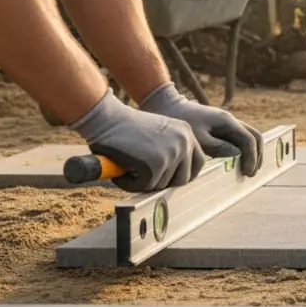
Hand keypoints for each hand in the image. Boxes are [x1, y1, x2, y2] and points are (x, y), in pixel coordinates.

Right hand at [69, 89, 206, 192]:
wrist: (107, 119)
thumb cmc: (127, 128)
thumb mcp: (160, 133)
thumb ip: (172, 150)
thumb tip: (177, 180)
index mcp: (186, 133)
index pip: (198, 162)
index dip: (184, 174)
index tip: (170, 178)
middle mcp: (184, 142)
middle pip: (183, 179)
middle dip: (163, 182)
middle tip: (144, 176)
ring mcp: (171, 154)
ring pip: (162, 184)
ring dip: (144, 182)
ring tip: (129, 167)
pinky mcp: (155, 165)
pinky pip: (145, 187)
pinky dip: (130, 184)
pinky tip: (122, 171)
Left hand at [140, 82, 262, 176]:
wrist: (167, 106)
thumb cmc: (181, 122)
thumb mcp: (198, 137)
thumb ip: (218, 146)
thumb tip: (238, 154)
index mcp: (228, 121)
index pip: (249, 140)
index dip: (251, 157)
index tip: (247, 173)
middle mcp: (230, 121)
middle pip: (254, 137)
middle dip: (257, 155)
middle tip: (251, 173)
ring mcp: (226, 124)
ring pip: (248, 137)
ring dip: (251, 153)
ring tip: (247, 170)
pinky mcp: (219, 128)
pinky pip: (237, 139)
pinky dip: (241, 151)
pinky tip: (236, 162)